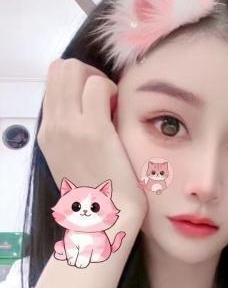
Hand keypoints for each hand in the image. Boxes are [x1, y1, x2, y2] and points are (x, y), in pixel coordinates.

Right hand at [37, 58, 147, 224]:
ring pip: (73, 68)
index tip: (96, 102)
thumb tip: (88, 110)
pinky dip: (112, 90)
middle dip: (86, 73)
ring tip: (111, 105)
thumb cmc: (98, 194)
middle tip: (105, 98)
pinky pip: (98, 85)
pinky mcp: (93, 131)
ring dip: (97, 79)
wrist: (103, 220)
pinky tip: (120, 113)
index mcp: (46, 133)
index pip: (52, 82)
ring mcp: (69, 126)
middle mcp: (52, 126)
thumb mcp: (72, 161)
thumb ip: (73, 134)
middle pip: (59, 68)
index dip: (77, 83)